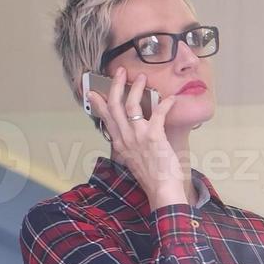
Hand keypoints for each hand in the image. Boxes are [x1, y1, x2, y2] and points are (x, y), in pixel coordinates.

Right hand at [87, 69, 185, 208]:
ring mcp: (138, 137)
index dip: (98, 103)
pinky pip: (158, 114)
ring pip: (131, 105)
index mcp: (120, 143)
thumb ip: (130, 146)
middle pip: (114, 105)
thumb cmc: (152, 178)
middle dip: (115, 85)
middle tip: (119, 72)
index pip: (105, 118)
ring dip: (136, 88)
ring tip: (141, 78)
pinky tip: (170, 99)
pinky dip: (164, 104)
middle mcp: (125, 138)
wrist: (162, 191)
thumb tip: (133, 135)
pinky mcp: (154, 137)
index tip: (93, 92)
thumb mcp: (134, 160)